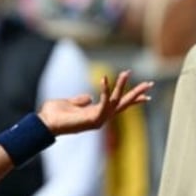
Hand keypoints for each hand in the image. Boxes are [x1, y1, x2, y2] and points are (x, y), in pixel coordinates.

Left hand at [38, 70, 152, 134]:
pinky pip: (103, 102)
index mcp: (96, 113)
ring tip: (127, 72)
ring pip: (115, 101)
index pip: (118, 106)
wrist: (44, 124)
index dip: (131, 100)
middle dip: (136, 94)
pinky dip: (105, 90)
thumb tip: (89, 97)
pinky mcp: (93, 119)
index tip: (147, 96)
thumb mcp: (70, 103)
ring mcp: (98, 120)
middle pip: (122, 104)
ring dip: (122, 86)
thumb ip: (81, 100)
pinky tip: (104, 78)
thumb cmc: (54, 115)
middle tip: (150, 84)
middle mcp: (100, 118)